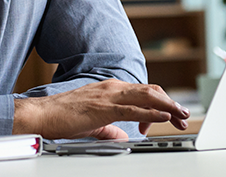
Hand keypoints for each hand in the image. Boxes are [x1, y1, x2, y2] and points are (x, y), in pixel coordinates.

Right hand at [13, 79, 189, 139]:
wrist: (41, 114)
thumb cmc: (62, 117)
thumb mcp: (93, 123)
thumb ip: (110, 128)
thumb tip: (123, 136)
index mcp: (111, 89)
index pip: (144, 92)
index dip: (161, 104)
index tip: (170, 117)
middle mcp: (112, 88)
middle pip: (151, 92)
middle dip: (171, 104)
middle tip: (184, 116)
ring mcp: (109, 96)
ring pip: (147, 97)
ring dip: (167, 106)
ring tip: (181, 115)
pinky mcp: (104, 108)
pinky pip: (133, 109)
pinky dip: (152, 112)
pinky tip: (163, 117)